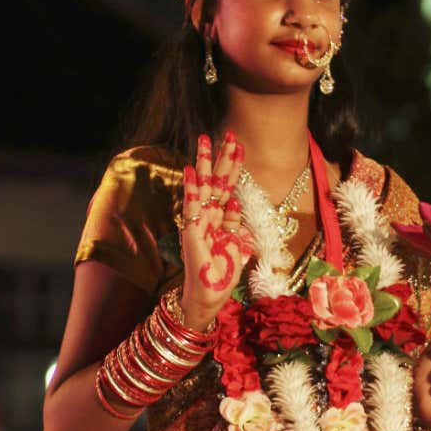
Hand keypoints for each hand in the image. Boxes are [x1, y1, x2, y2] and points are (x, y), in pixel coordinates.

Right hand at [179, 131, 252, 329]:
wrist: (209, 297)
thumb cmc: (222, 276)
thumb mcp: (236, 246)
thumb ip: (235, 226)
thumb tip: (236, 204)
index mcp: (220, 220)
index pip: (228, 188)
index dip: (233, 168)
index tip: (239, 147)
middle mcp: (208, 217)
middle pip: (217, 181)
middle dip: (223, 158)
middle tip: (229, 133)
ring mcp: (198, 223)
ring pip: (205, 188)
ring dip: (206, 164)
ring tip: (207, 140)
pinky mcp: (192, 232)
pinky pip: (192, 207)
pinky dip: (192, 189)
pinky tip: (193, 171)